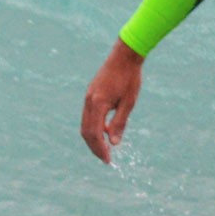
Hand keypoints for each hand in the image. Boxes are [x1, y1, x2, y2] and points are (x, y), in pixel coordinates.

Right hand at [80, 39, 144, 163]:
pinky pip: (88, 115)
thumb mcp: (129, 103)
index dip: (100, 149)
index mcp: (98, 104)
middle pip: (86, 131)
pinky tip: (105, 131)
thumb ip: (119, 123)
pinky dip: (93, 127)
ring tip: (105, 148)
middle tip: (106, 159)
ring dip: (93, 138)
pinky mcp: (91, 94)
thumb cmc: (129, 78)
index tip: (108, 160)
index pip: (94, 134)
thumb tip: (113, 143)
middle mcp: (89, 101)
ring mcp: (88, 96)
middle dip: (94, 147)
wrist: (125, 55)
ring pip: (85, 124)